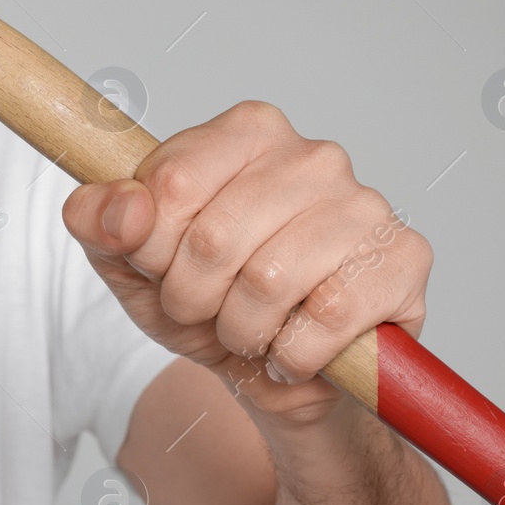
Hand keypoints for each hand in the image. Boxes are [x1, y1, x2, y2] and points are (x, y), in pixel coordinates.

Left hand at [63, 101, 430, 422]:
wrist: (279, 371)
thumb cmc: (208, 303)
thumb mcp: (131, 265)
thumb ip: (100, 223)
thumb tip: (122, 209)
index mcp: (246, 133)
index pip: (169, 184)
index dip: (150, 250)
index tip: (161, 269)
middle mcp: (312, 155)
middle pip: (214, 237)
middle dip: (192, 298)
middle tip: (206, 311)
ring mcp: (365, 204)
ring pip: (269, 279)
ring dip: (241, 330)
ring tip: (249, 330)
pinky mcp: (403, 260)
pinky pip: (329, 315)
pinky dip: (295, 354)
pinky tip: (296, 350)